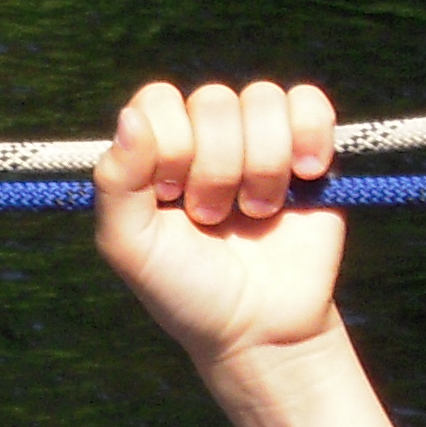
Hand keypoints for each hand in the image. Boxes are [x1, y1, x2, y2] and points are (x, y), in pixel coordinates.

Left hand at [92, 79, 346, 376]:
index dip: (170, 143)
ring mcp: (258, 139)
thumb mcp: (130, 246)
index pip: (158, 100)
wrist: (260, 327)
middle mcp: (205, 139)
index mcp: (155, 154)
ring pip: (262, 99)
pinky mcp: (309, 147)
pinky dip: (308, 134)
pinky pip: (309, 101)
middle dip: (215, 168)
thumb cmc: (186, 290)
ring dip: (261, 165)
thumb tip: (130, 117)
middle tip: (212, 218)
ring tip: (254, 212)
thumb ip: (116, 182)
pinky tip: (304, 177)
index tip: (170, 195)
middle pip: (212, 100)